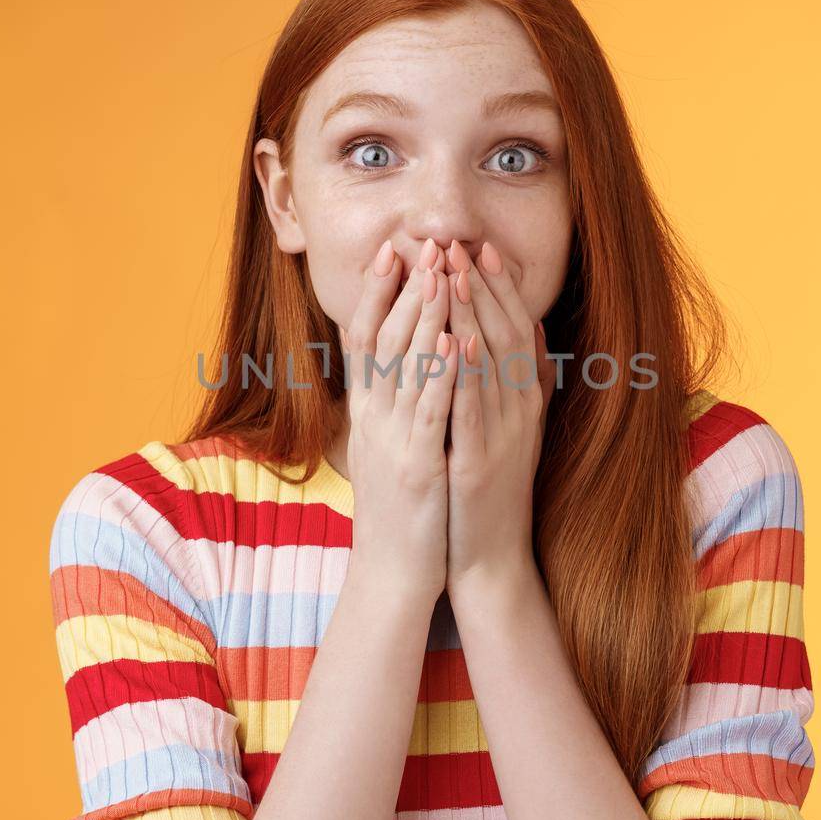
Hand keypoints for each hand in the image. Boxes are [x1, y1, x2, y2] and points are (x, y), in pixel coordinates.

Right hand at [337, 238, 458, 601]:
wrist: (393, 576)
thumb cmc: (403, 510)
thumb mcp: (392, 446)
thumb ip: (397, 402)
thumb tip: (411, 359)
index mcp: (368, 413)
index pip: (365, 338)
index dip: (376, 292)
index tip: (392, 249)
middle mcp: (373, 420)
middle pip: (382, 341)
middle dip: (402, 289)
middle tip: (419, 243)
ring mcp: (392, 443)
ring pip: (404, 368)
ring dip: (423, 317)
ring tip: (440, 273)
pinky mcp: (418, 469)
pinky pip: (429, 414)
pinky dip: (440, 375)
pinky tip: (455, 342)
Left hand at [441, 238, 556, 596]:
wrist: (489, 558)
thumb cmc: (491, 489)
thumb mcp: (512, 427)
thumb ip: (525, 378)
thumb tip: (531, 326)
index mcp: (523, 401)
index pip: (514, 330)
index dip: (499, 288)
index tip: (480, 247)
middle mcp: (519, 411)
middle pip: (503, 336)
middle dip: (481, 288)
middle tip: (460, 244)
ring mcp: (503, 436)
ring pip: (490, 364)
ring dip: (471, 314)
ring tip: (454, 273)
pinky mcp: (480, 463)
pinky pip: (472, 409)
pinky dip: (465, 373)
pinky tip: (455, 340)